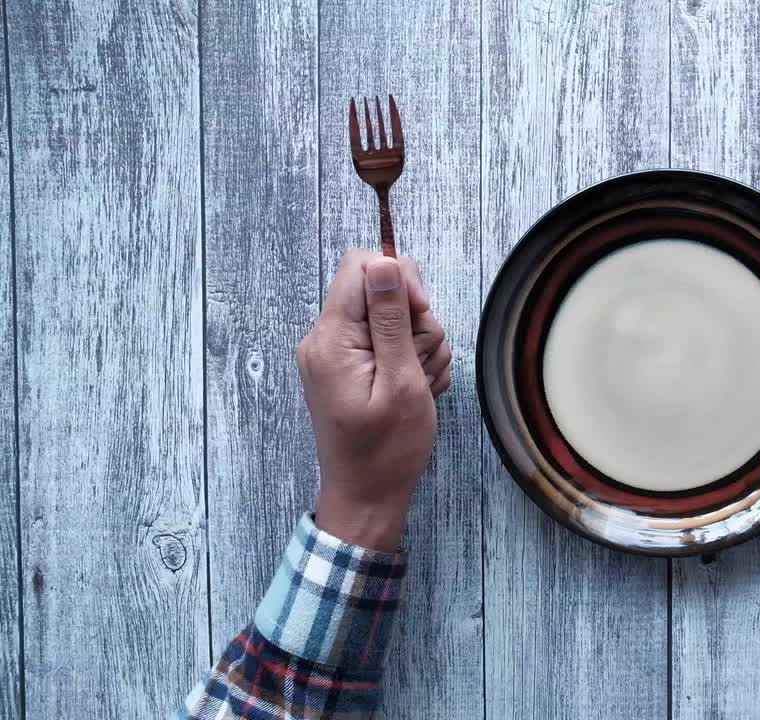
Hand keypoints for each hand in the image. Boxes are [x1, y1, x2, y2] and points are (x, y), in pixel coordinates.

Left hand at [296, 250, 452, 549]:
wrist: (368, 497)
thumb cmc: (387, 450)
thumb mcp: (400, 381)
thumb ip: (391, 318)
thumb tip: (384, 261)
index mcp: (331, 338)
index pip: (363, 266)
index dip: (400, 279)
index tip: (421, 315)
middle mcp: (327, 339)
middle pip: (383, 291)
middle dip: (416, 322)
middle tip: (420, 366)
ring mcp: (339, 354)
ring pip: (395, 318)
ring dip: (420, 347)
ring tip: (419, 387)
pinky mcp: (352, 368)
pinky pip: (390, 343)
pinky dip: (412, 363)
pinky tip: (415, 392)